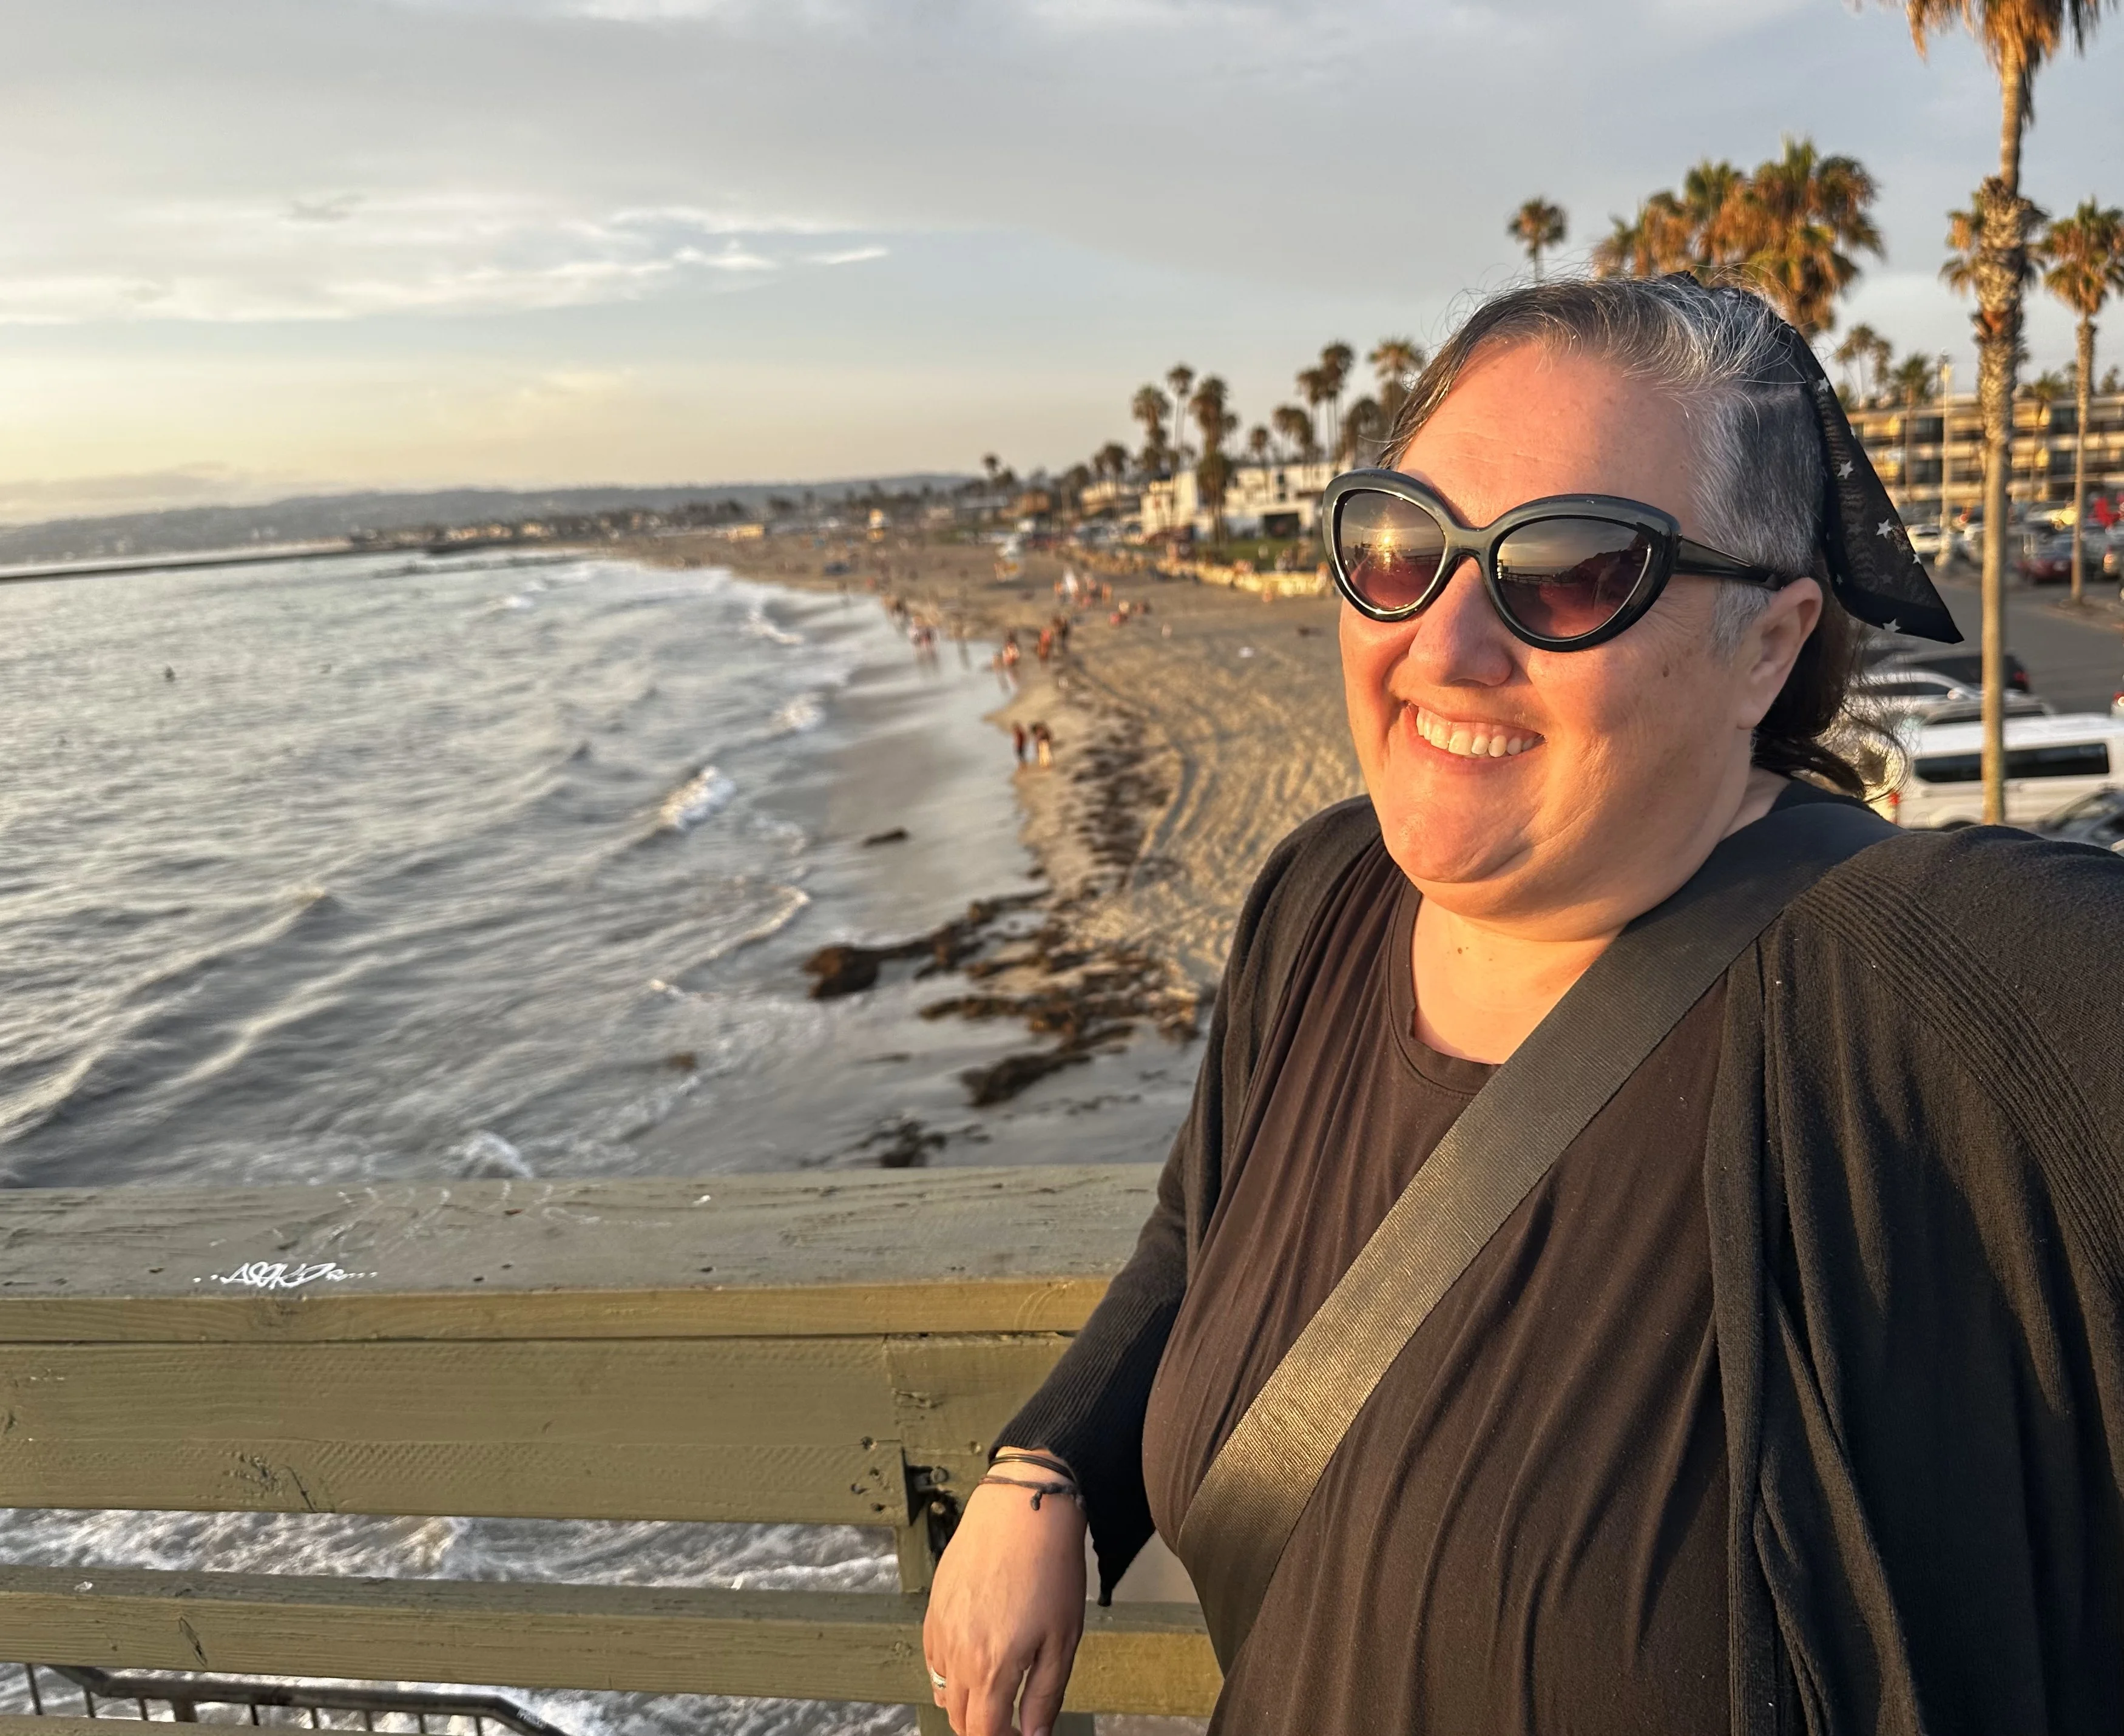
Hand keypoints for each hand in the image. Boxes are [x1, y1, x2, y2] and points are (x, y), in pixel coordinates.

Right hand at [922, 1466, 1087, 1735]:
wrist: (1022, 1508)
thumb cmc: (1050, 1567)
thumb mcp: (1062, 1639)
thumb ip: (1045, 1695)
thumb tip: (1032, 1734)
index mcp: (991, 1666)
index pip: (982, 1731)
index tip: (1018, 1733)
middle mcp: (958, 1652)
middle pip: (959, 1717)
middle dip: (984, 1726)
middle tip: (1011, 1717)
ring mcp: (941, 1628)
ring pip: (942, 1689)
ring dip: (966, 1701)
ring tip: (996, 1689)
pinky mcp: (934, 1606)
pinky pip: (933, 1657)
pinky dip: (949, 1671)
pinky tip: (975, 1658)